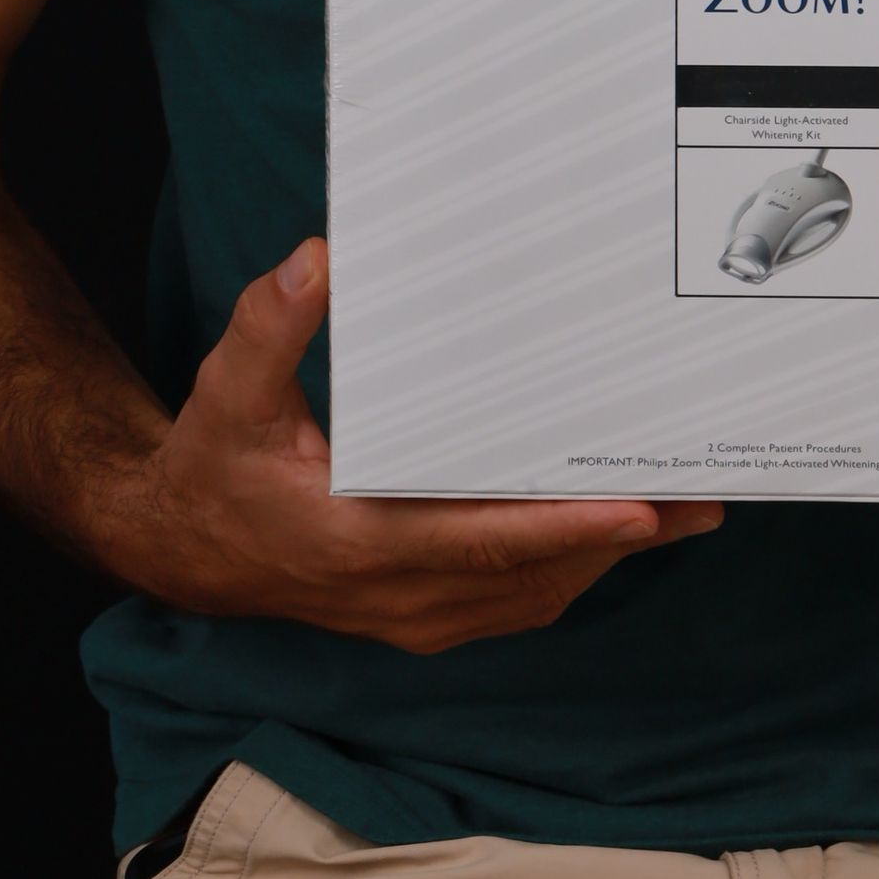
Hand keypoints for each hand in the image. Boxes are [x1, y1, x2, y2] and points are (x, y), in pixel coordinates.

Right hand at [112, 237, 725, 649]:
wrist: (182, 546)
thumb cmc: (215, 462)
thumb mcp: (227, 389)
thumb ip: (271, 325)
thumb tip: (319, 261)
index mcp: (356, 542)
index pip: (479, 538)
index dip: (563, 526)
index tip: (637, 509)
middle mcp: (396, 595)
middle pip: (530, 573)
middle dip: (617, 537)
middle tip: (696, 494)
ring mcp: (413, 617)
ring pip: (532, 596)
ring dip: (605, 558)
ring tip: (679, 510)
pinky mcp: (422, 617)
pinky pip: (514, 601)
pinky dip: (570, 569)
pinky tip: (612, 533)